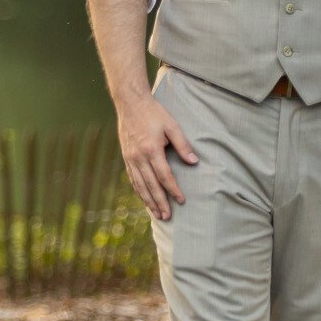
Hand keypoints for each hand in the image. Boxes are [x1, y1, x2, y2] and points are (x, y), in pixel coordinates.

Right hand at [116, 95, 196, 220]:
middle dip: (160, 202)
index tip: (181, 200)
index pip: (164, 176)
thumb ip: (183, 145)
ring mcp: (130, 158)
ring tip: (157, 214)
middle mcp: (139, 157)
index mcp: (151, 149)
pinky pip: (132, 179)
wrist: (130, 104)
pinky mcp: (126, 158)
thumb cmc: (154, 113)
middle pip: (151, 185)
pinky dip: (139, 191)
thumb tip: (194, 162)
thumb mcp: (172, 125)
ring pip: (140, 185)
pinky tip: (145, 199)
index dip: (173, 190)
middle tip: (167, 216)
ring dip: (148, 201)